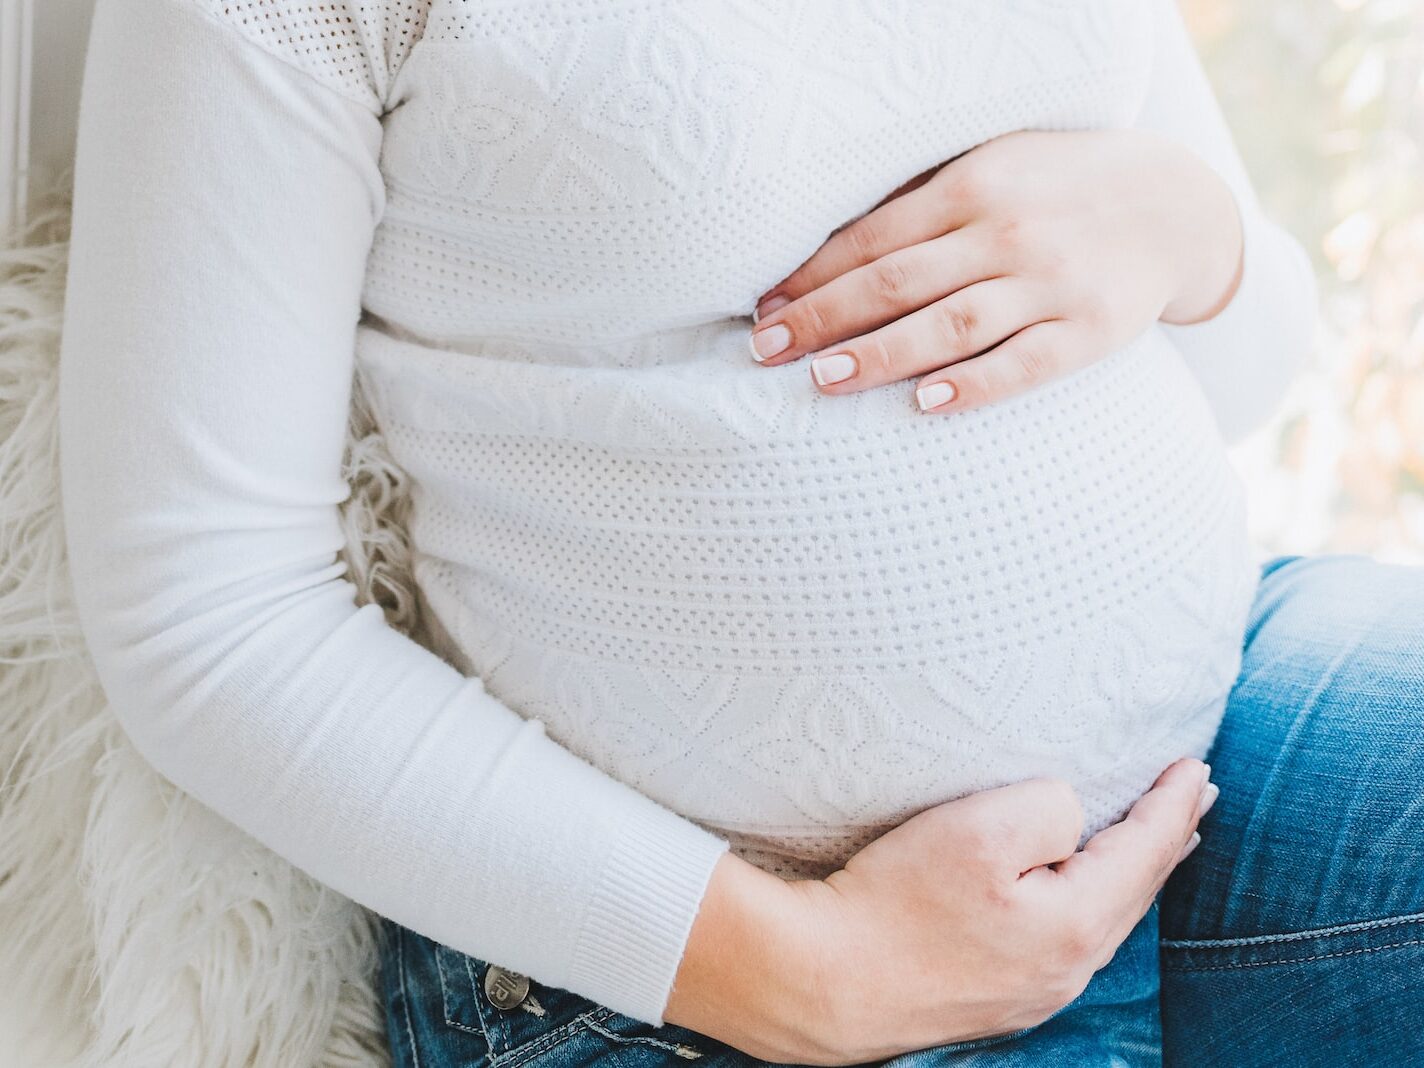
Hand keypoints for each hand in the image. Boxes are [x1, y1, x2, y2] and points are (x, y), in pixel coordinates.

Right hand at [664, 757, 1216, 1064]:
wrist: (821, 981)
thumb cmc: (895, 900)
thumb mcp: (979, 829)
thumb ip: (1049, 808)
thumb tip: (1071, 818)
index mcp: (1075, 926)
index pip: (1145, 853)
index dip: (1173, 804)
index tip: (1196, 766)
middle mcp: (1066, 970)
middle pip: (1135, 891)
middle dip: (1166, 838)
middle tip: (1194, 794)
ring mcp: (1031, 992)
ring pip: (1102, 918)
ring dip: (1131, 871)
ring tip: (1154, 840)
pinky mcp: (994, 996)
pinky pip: (1066, 937)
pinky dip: (1089, 899)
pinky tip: (1078, 890)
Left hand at [745, 129, 1243, 412]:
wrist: (1175, 204)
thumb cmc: (1057, 189)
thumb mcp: (993, 169)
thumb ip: (924, 206)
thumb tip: (829, 255)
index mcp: (972, 186)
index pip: (873, 239)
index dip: (813, 276)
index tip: (764, 310)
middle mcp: (1006, 232)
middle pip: (897, 281)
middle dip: (824, 317)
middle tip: (766, 351)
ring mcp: (1050, 282)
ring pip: (950, 324)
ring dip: (880, 354)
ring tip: (823, 378)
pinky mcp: (1089, 330)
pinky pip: (1024, 364)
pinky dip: (975, 385)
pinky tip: (926, 403)